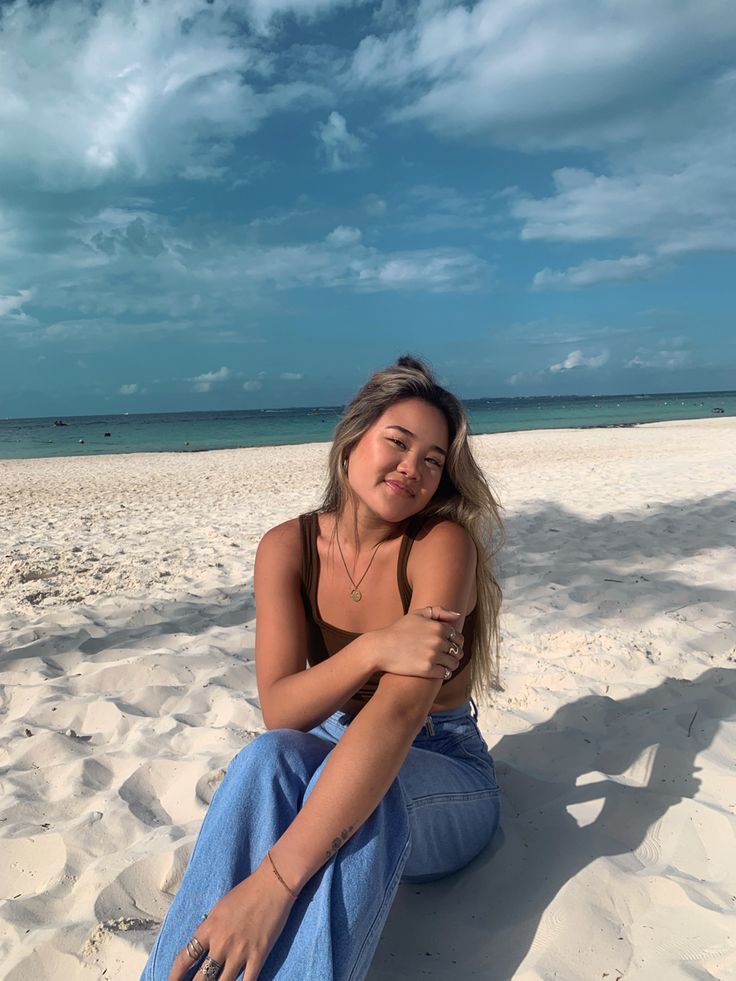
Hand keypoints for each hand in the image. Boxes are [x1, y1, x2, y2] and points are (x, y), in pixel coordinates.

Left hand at [168, 860, 294, 980]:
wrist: (271, 885)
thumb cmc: (245, 892)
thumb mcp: (219, 908)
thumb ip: (209, 928)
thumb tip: (203, 944)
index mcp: (208, 929)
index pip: (184, 958)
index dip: (175, 975)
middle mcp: (220, 944)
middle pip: (200, 979)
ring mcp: (239, 952)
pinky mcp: (258, 956)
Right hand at [370, 605, 463, 679]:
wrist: (381, 647)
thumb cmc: (398, 630)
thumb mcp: (417, 614)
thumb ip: (439, 611)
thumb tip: (458, 616)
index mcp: (438, 627)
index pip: (458, 637)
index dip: (456, 642)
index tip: (449, 645)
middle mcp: (438, 641)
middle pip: (457, 651)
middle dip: (455, 654)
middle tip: (448, 656)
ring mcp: (433, 656)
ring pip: (453, 663)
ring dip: (451, 665)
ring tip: (444, 664)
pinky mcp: (427, 670)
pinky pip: (445, 674)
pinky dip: (444, 673)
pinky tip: (438, 671)